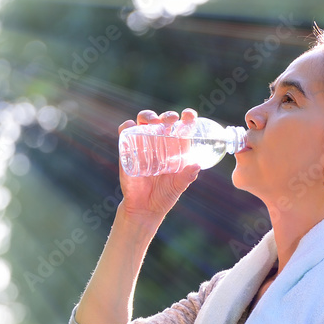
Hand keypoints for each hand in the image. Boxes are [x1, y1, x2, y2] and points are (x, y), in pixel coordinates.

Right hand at [117, 108, 200, 222]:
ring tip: (153, 122)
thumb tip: (197, 164)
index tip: (189, 115)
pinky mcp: (127, 150)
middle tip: (171, 120)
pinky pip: (126, 132)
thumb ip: (187, 176)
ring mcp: (143, 144)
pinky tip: (131, 126)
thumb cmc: (164, 196)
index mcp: (176, 147)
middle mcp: (160, 142)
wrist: (143, 208)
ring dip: (148, 116)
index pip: (183, 126)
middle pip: (163, 120)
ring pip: (144, 121)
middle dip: (167, 115)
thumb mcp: (178, 186)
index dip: (187, 117)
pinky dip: (127, 126)